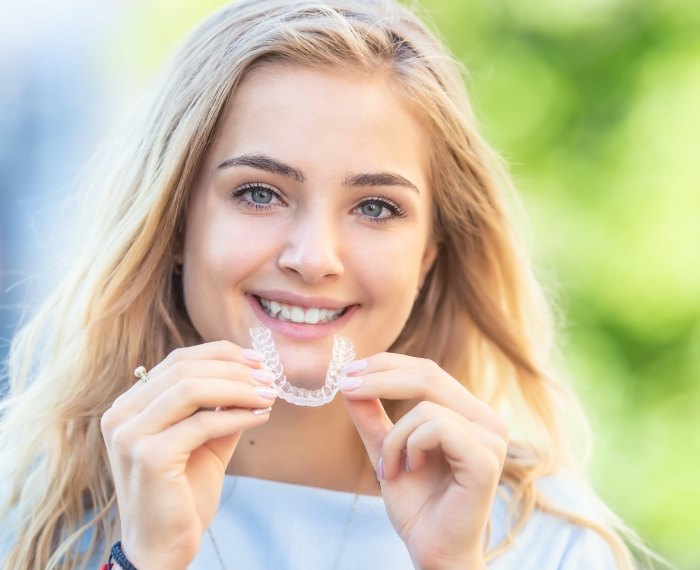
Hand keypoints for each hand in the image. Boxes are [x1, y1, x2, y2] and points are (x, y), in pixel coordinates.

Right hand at [101, 341, 277, 568]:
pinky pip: (202, 423)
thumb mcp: (204, 440)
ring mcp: (130, 435)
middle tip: (269, 378)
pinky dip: (237, 415)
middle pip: (185, 369)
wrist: (162, 548)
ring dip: (239, 388)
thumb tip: (255, 375)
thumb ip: (220, 407)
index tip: (258, 360)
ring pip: (192, 389)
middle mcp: (121, 415)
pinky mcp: (149, 457)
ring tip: (269, 395)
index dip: (221, 354)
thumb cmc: (183, 494)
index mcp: (130, 406)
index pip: (178, 360)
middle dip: (235, 369)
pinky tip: (260, 417)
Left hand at [340, 354, 507, 569]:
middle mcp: (486, 420)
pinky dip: (409, 447)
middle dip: (380, 378)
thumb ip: (372, 417)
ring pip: (426, 406)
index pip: (427, 371)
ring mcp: (491, 438)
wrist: (432, 550)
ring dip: (394, 438)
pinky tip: (410, 470)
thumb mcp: (386, 450)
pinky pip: (436, 427)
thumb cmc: (417, 505)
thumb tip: (349, 381)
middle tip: (346, 387)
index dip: (386, 364)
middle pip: (428, 374)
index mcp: (468, 413)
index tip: (348, 371)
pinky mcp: (486, 458)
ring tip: (389, 469)